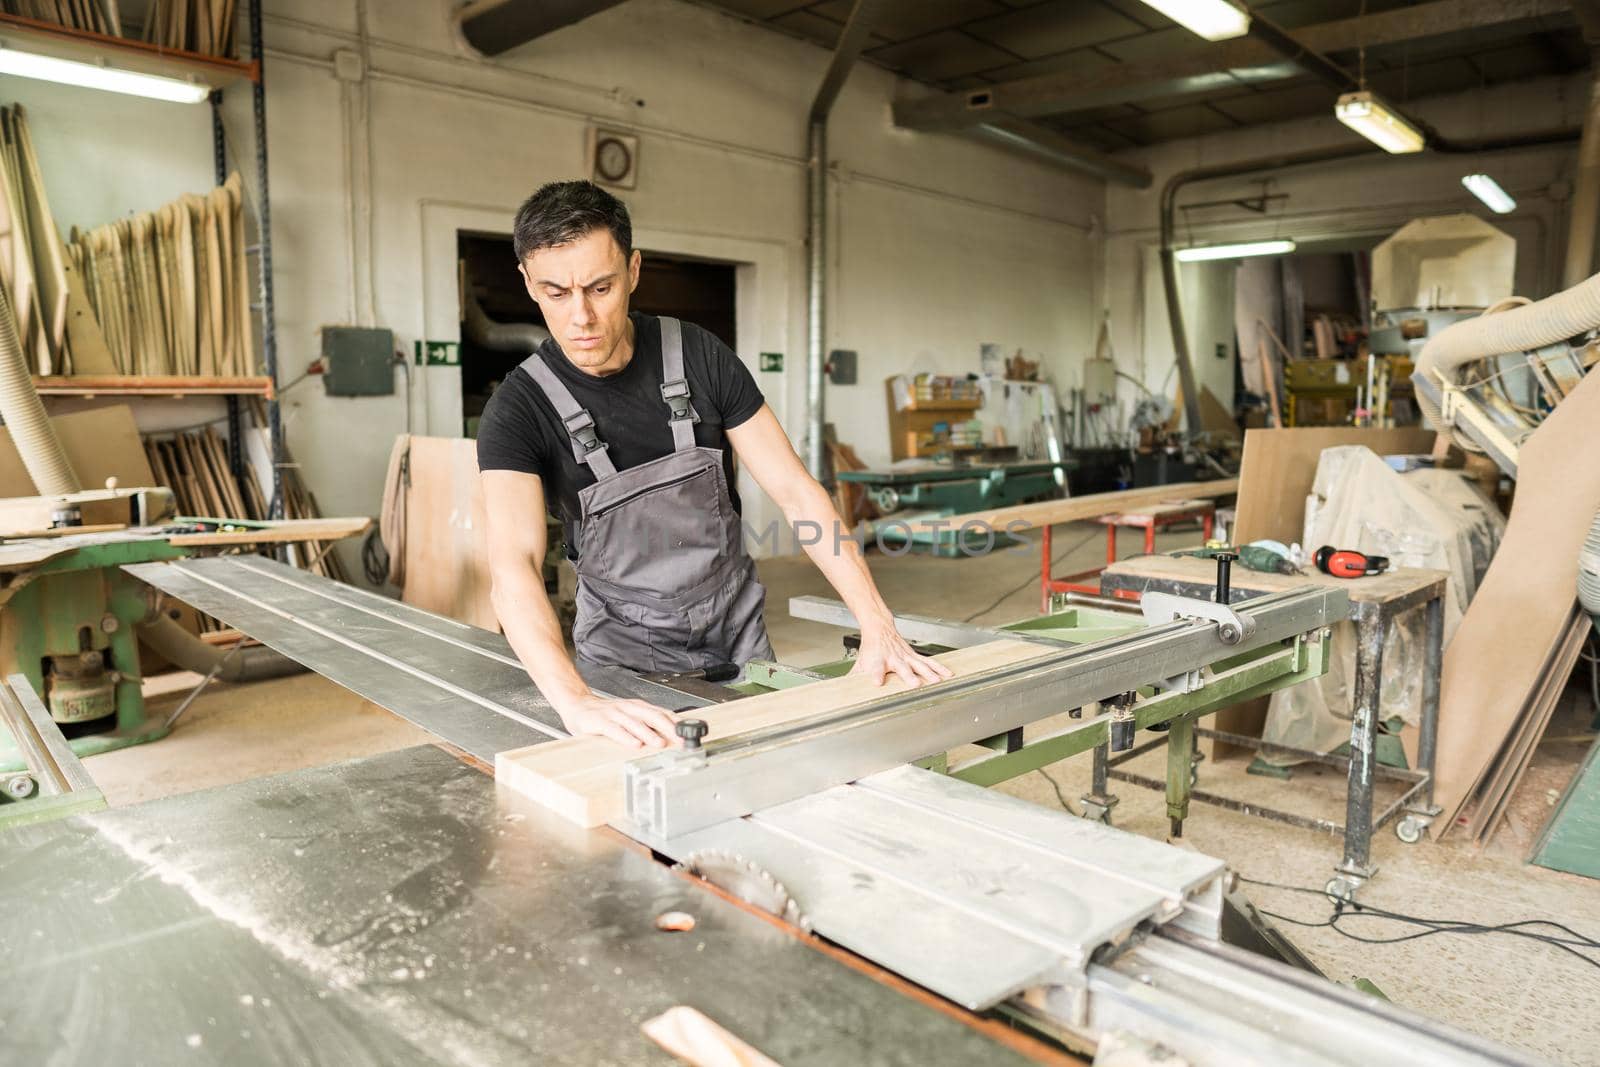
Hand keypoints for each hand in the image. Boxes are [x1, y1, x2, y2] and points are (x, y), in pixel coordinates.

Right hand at [557, 692, 680, 749]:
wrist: (577, 705)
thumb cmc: (605, 715)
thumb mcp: (629, 717)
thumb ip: (646, 725)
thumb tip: (669, 737)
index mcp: (638, 707)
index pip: (662, 714)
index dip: (677, 724)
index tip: (690, 735)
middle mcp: (629, 708)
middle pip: (653, 716)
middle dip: (669, 729)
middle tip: (680, 740)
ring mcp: (614, 713)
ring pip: (635, 723)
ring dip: (649, 734)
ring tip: (660, 743)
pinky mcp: (599, 721)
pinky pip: (614, 729)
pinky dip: (625, 737)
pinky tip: (634, 744)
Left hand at [850, 628, 953, 687]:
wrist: (878, 628)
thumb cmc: (869, 649)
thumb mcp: (859, 663)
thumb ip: (853, 678)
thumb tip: (840, 693)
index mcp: (877, 661)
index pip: (876, 669)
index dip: (876, 675)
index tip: (878, 682)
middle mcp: (893, 658)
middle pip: (901, 667)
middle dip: (908, 675)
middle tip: (914, 684)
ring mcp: (905, 656)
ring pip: (918, 664)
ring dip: (929, 673)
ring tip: (937, 682)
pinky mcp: (914, 655)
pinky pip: (928, 662)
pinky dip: (939, 668)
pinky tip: (948, 674)